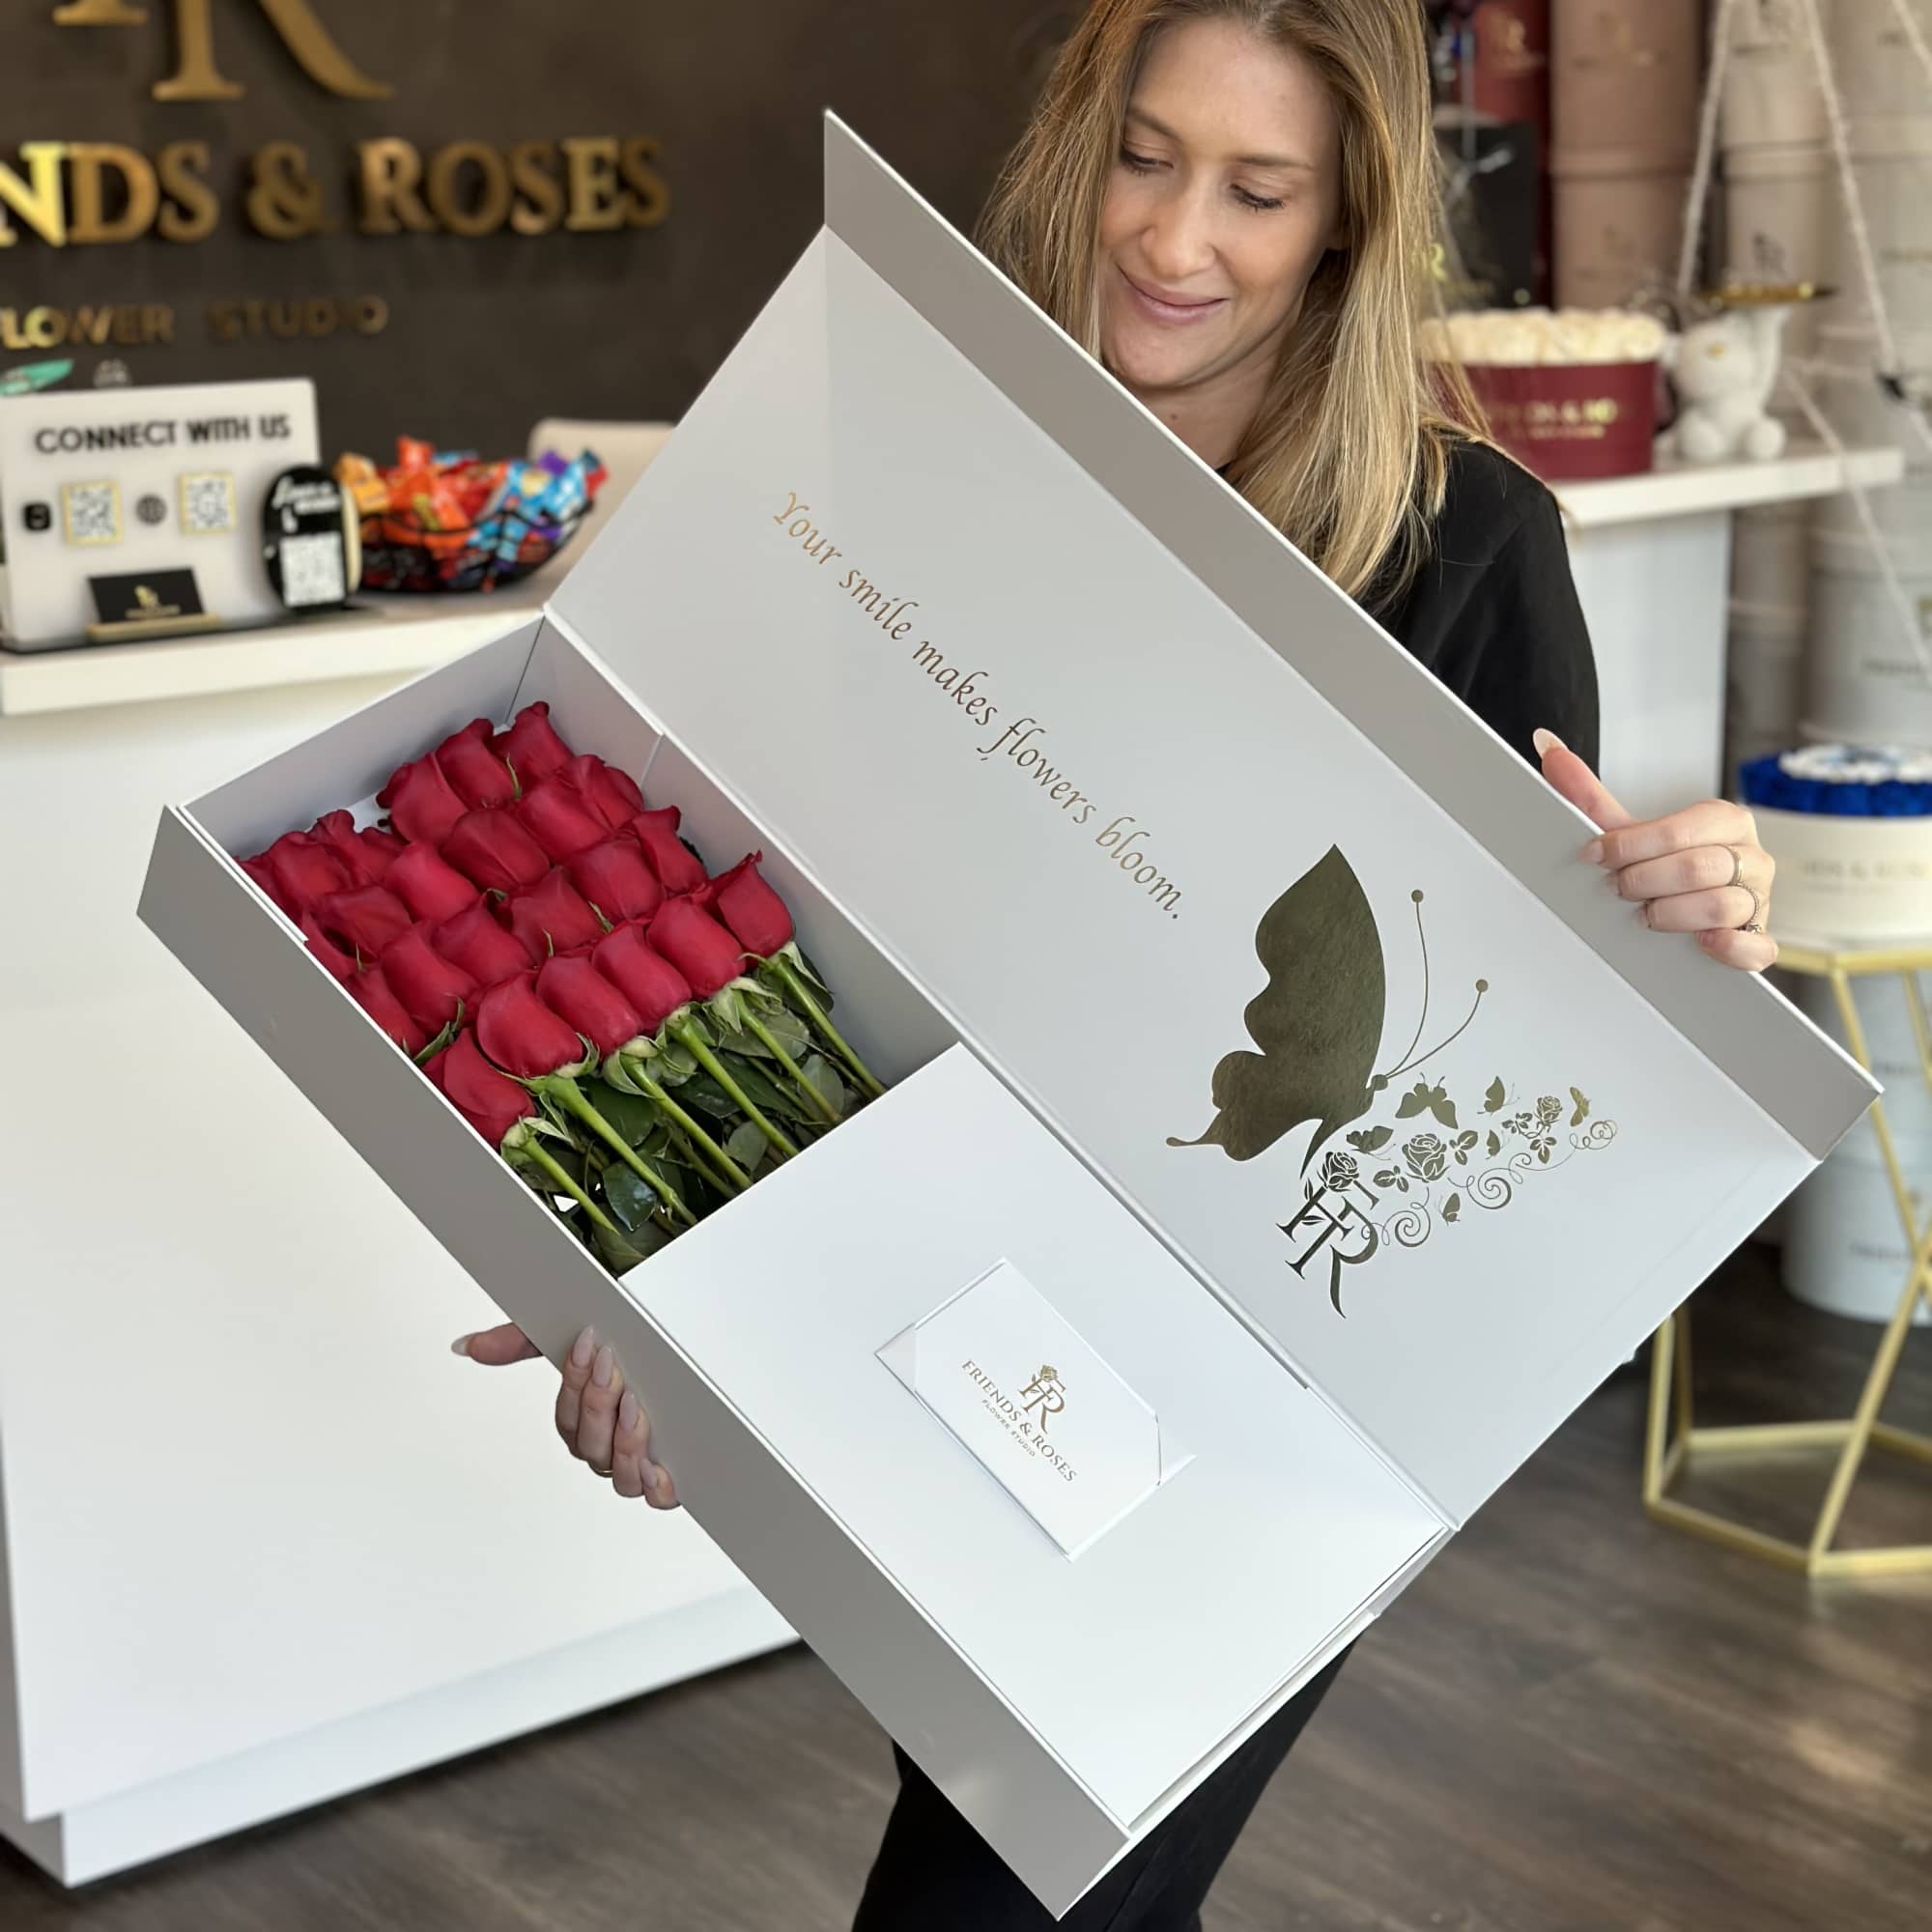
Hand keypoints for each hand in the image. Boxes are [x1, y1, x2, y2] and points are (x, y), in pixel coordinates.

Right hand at [453, 1323, 679, 1507]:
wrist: (676, 1339)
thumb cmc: (621, 1348)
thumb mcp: (570, 1337)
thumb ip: (518, 1342)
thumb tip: (466, 1346)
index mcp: (581, 1424)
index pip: (568, 1418)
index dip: (575, 1385)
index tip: (589, 1345)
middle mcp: (606, 1450)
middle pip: (591, 1445)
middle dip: (599, 1405)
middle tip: (613, 1368)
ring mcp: (636, 1465)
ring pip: (619, 1475)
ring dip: (624, 1442)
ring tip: (635, 1407)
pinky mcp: (669, 1475)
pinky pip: (658, 1496)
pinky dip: (655, 1487)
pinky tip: (656, 1466)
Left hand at [1534, 729, 1775, 973]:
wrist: (1685, 908)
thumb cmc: (1660, 866)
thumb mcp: (1626, 832)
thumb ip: (1587, 793)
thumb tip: (1545, 745)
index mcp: (1723, 821)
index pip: (1678, 831)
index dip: (1629, 847)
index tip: (1596, 857)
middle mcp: (1750, 856)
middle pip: (1697, 869)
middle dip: (1644, 883)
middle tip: (1619, 890)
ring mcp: (1758, 899)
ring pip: (1721, 906)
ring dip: (1671, 915)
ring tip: (1647, 915)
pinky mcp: (1759, 941)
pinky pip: (1754, 949)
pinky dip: (1725, 948)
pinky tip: (1698, 942)